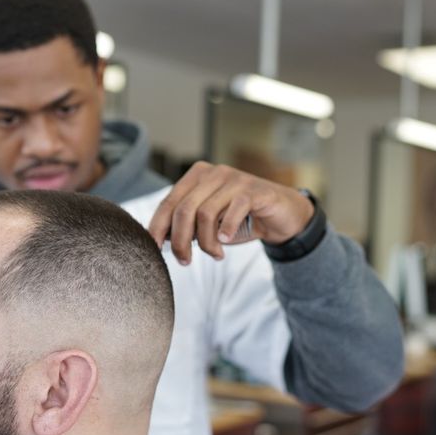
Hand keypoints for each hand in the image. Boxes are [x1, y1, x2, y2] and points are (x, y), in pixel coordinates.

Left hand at [147, 162, 315, 264]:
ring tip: (215, 255)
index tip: (155, 249)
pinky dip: (226, 230)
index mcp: (196, 177)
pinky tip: (226, 241)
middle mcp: (213, 173)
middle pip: (184, 209)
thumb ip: (185, 225)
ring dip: (206, 242)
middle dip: (179, 240)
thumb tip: (158, 239)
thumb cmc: (239, 219)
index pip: (168, 203)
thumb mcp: (208, 222)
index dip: (158, 227)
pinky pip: (233, 210)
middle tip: (185, 261)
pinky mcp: (254, 190)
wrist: (280, 215)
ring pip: (205, 213)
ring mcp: (234, 179)